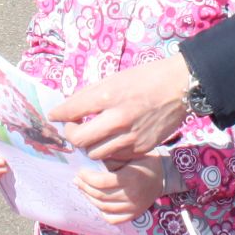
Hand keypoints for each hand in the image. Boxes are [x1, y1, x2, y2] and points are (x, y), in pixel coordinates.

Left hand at [48, 55, 191, 163]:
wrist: (180, 87)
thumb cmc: (145, 78)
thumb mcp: (115, 79)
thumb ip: (91, 95)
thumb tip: (68, 108)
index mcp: (109, 96)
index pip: (72, 110)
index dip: (59, 114)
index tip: (55, 116)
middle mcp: (119, 118)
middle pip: (80, 139)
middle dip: (72, 135)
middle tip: (74, 128)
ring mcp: (131, 136)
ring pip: (95, 153)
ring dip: (90, 145)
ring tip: (94, 135)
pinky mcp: (142, 148)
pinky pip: (115, 156)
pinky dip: (109, 150)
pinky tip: (113, 139)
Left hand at [75, 157, 164, 222]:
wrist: (163, 176)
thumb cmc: (145, 161)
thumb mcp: (130, 155)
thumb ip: (111, 159)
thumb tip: (89, 160)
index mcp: (130, 178)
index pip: (102, 182)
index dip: (87, 178)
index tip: (80, 171)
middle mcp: (131, 195)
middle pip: (100, 195)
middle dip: (85, 187)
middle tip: (77, 179)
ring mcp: (133, 208)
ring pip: (103, 207)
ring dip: (90, 198)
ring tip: (83, 189)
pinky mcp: (134, 215)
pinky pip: (113, 219)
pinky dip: (102, 212)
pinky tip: (96, 202)